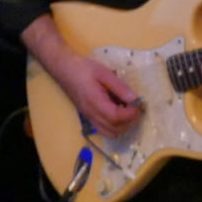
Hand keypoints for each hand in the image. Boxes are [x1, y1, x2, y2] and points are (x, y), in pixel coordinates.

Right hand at [22, 14, 139, 135]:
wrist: (64, 69)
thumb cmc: (84, 68)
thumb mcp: (104, 73)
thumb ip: (120, 87)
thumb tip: (135, 99)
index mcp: (95, 102)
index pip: (116, 117)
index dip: (131, 114)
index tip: (138, 103)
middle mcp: (92, 114)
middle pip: (115, 129)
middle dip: (130, 121)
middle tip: (135, 107)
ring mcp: (89, 117)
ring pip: (110, 132)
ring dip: (123, 125)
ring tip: (128, 110)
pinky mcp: (89, 116)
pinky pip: (104, 129)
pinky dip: (115, 126)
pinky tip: (118, 111)